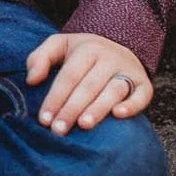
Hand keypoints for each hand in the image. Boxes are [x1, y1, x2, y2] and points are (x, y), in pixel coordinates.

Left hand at [25, 32, 151, 133]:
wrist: (119, 45)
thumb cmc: (82, 53)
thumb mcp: (59, 45)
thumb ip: (40, 58)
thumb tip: (32, 81)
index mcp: (88, 49)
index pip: (69, 76)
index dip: (55, 98)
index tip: (44, 120)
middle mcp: (110, 58)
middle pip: (88, 86)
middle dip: (72, 109)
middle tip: (59, 130)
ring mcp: (128, 70)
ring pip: (113, 90)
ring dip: (98, 108)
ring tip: (84, 125)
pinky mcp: (144, 83)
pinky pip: (142, 94)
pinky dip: (132, 105)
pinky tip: (118, 115)